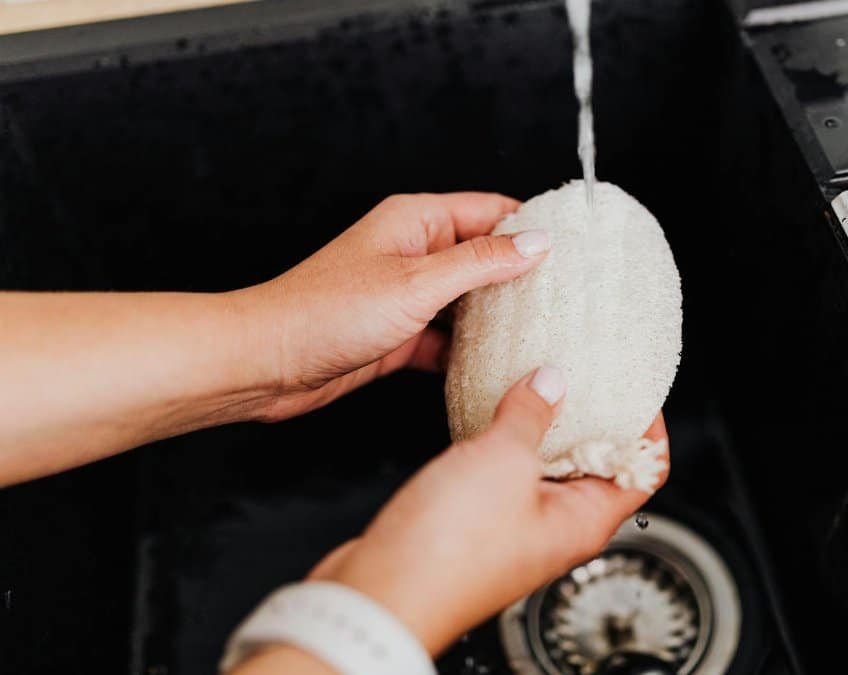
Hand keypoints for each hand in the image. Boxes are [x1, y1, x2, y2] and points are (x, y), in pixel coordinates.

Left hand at [232, 192, 549, 420]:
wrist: (266, 364)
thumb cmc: (324, 313)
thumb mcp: (416, 284)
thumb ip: (480, 262)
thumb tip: (536, 243)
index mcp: (416, 221)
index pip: (491, 210)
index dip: (533, 225)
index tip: (576, 246)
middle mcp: (413, 252)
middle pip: (484, 256)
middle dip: (523, 276)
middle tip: (571, 297)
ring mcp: (406, 295)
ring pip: (469, 301)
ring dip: (500, 318)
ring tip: (546, 333)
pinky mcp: (399, 334)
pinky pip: (448, 338)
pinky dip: (471, 351)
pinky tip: (499, 366)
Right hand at [305, 367, 668, 655]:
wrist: (381, 594)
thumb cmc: (449, 552)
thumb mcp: (502, 462)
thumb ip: (531, 415)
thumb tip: (552, 381)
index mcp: (585, 521)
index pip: (646, 472)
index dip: (649, 428)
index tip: (636, 389)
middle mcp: (558, 529)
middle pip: (599, 467)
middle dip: (595, 419)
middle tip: (586, 374)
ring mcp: (519, 528)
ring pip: (548, 469)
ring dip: (546, 428)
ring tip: (538, 382)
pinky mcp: (480, 526)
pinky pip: (507, 477)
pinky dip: (507, 443)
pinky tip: (490, 414)